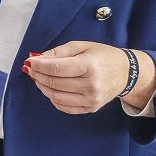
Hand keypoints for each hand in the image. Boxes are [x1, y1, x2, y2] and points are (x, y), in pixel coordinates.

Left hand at [25, 42, 155, 113]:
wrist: (126, 73)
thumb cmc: (102, 56)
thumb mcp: (80, 46)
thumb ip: (57, 53)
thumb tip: (36, 59)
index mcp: (89, 66)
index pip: (56, 68)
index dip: (39, 66)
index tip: (29, 62)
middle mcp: (91, 85)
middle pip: (55, 83)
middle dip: (38, 76)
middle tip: (31, 69)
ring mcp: (91, 99)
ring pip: (57, 97)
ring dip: (43, 87)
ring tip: (39, 78)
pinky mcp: (91, 108)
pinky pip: (65, 107)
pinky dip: (53, 98)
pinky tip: (50, 89)